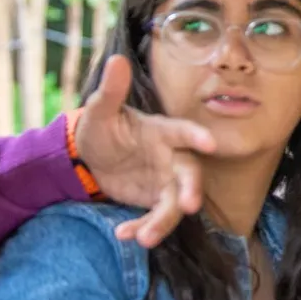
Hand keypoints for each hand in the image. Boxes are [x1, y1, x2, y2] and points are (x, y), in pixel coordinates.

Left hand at [75, 56, 216, 246]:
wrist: (90, 157)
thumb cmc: (101, 128)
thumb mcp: (99, 111)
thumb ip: (110, 91)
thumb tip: (116, 60)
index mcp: (162, 132)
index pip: (183, 132)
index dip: (196, 137)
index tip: (210, 144)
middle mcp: (171, 157)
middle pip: (189, 174)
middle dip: (191, 190)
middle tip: (188, 207)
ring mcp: (165, 181)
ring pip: (174, 203)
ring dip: (163, 221)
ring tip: (144, 239)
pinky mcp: (154, 201)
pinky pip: (154, 218)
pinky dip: (141, 228)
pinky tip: (123, 234)